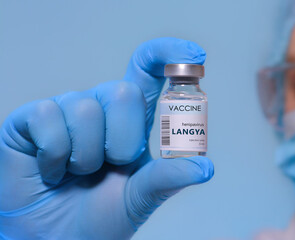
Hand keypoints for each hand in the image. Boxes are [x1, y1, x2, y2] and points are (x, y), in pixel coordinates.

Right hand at [0, 37, 212, 239]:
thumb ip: (168, 178)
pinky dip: (55, 155)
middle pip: (124, 91)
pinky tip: (53, 170)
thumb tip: (204, 167)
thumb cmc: (101, 215)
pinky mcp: (34, 118)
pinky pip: (50, 118)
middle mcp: (101, 106)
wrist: (58, 238)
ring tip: (78, 173)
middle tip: (110, 166)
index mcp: (131, 120)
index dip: (169, 55)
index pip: (148, 71)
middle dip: (123, 141)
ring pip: (86, 109)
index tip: (196, 56)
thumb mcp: (140, 197)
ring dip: (87, 156)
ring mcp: (67, 109)